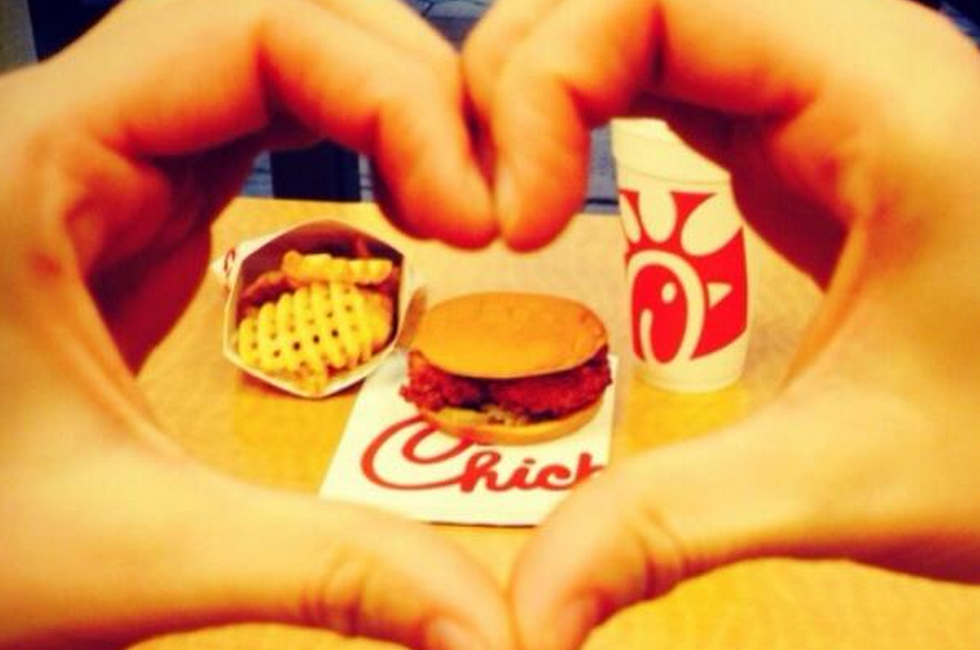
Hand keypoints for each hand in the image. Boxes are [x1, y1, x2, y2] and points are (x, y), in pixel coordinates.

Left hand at [0, 1, 508, 648]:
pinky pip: (248, 113)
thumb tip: (486, 629)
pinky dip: (339, 133)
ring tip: (451, 189)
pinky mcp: (124, 199)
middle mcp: (63, 129)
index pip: (251, 32)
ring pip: (262, 47)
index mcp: (32, 164)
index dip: (392, 97)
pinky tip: (387, 194)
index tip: (474, 214)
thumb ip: (328, 571)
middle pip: (267, 12)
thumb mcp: (133, 552)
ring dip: (375, 96)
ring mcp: (95, 156)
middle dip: (401, 81)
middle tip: (483, 191)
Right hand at [464, 0, 979, 647]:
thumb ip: (671, 525)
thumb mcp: (847, 478)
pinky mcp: (797, 134)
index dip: (544, 85)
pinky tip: (561, 192)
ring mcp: (819, 90)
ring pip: (637, 22)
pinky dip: (585, 116)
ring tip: (511, 203)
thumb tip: (526, 618)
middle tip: (488, 212)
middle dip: (522, 81)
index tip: (513, 226)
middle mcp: (847, 60)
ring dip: (545, 94)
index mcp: (875, 97)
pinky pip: (663, 76)